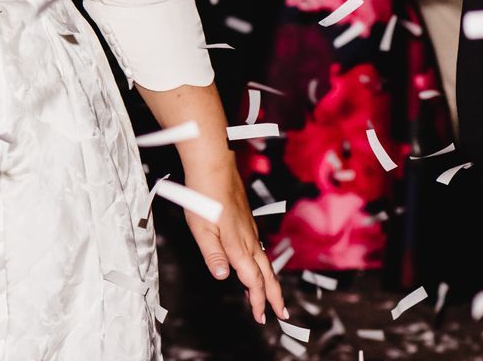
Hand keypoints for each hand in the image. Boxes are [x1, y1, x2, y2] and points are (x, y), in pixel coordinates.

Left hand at [180, 156, 286, 325]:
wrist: (214, 166)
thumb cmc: (203, 196)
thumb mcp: (200, 227)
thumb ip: (213, 253)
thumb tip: (224, 277)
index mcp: (237, 245)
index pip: (252, 279)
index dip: (257, 299)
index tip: (262, 316)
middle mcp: (248, 239)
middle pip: (266, 273)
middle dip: (273, 295)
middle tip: (281, 314)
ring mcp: (249, 229)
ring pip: (265, 261)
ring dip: (270, 281)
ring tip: (273, 296)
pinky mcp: (246, 220)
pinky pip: (259, 249)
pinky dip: (263, 264)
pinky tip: (258, 265)